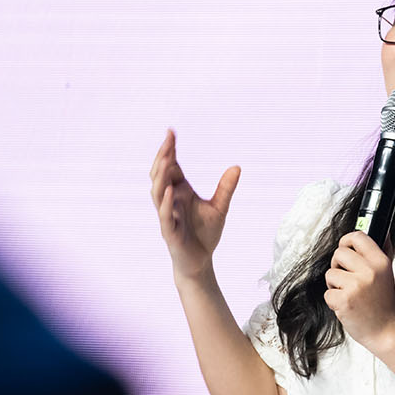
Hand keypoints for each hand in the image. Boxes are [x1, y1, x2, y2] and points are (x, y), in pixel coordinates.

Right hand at [150, 129, 239, 281]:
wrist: (201, 262)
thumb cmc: (205, 234)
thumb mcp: (220, 207)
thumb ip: (226, 188)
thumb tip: (237, 166)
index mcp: (180, 192)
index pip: (171, 167)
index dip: (170, 150)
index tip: (171, 131)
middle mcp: (170, 201)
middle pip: (160, 175)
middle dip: (163, 157)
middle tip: (168, 139)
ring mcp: (168, 216)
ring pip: (158, 192)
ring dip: (161, 176)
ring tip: (167, 159)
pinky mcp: (170, 232)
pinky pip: (166, 215)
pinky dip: (167, 203)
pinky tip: (171, 190)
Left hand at [324, 232, 394, 352]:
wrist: (385, 331)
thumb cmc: (383, 303)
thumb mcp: (388, 273)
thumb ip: (384, 250)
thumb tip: (384, 230)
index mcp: (381, 262)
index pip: (358, 237)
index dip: (347, 241)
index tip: (346, 248)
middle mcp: (369, 271)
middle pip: (339, 253)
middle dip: (338, 266)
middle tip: (347, 278)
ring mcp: (356, 286)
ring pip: (330, 274)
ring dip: (335, 285)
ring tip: (348, 294)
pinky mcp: (344, 300)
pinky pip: (327, 293)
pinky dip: (333, 301)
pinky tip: (346, 306)